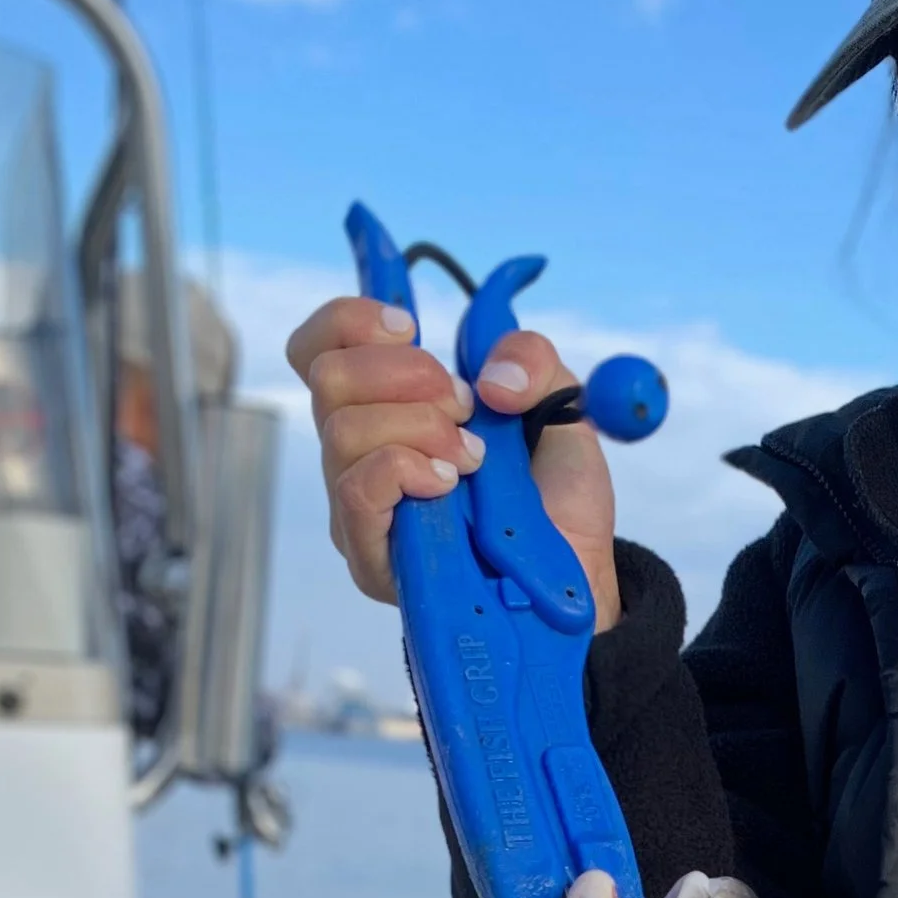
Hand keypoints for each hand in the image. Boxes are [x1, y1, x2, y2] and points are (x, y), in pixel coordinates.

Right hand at [284, 296, 621, 631]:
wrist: (577, 578)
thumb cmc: (556, 499)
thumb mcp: (559, 406)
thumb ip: (530, 358)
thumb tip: (489, 378)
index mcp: (387, 407)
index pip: (319, 347)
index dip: (351, 320)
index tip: (411, 326)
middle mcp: (359, 454)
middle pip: (327, 376)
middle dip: (407, 374)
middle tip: (464, 409)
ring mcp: (359, 507)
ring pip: (342, 430)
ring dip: (419, 427)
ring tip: (473, 459)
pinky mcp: (369, 556)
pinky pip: (355, 491)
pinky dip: (405, 469)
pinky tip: (450, 483)